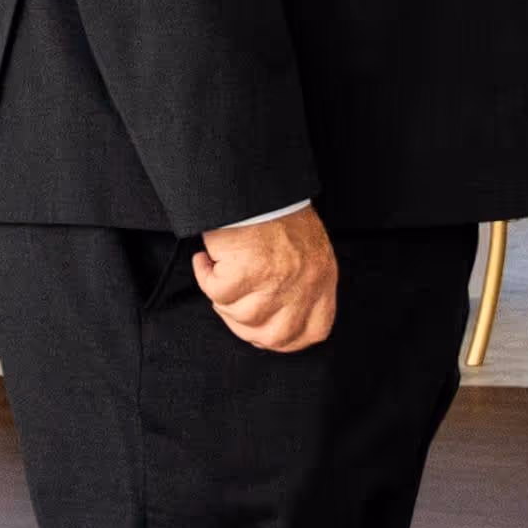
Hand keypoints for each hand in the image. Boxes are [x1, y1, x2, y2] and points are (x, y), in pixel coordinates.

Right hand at [193, 211, 336, 352]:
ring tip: (219, 271)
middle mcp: (303, 284)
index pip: (314, 331)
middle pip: (275, 336)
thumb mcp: (306, 249)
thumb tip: (274, 315)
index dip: (286, 340)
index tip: (263, 333)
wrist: (255, 187)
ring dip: (222, 299)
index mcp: (322, 278)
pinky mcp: (245, 272)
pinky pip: (216, 292)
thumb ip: (301, 284)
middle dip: (246, 328)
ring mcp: (275, 281)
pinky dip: (205, 276)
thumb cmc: (275, 211)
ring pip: (240, 316)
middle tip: (231, 306)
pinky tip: (207, 260)